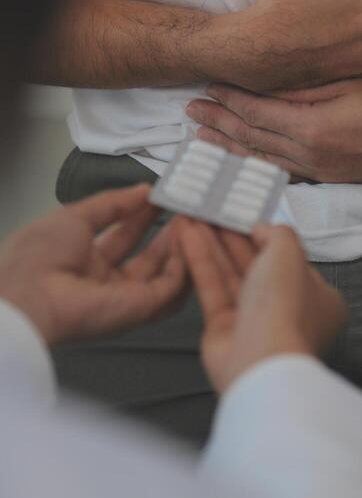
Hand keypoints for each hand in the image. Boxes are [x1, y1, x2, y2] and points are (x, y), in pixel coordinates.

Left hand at [0, 184, 185, 345]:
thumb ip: (112, 203)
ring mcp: (125, 297)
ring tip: (195, 220)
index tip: (163, 196)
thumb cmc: (42, 253)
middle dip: (168, 231)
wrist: (31, 294)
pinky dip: (184, 264)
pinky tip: (191, 239)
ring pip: (163, 272)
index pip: (124, 235)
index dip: (143, 215)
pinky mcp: (141, 308)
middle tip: (187, 207)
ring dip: (180, 246)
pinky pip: (170, 287)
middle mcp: (106, 280)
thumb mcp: (75, 216)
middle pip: (147, 256)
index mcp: (84, 259)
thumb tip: (143, 189)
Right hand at [177, 221, 345, 393]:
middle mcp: (287, 310)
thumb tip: (260, 228)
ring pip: (231, 275)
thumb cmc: (285, 305)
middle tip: (212, 211)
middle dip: (234, 237)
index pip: (291, 261)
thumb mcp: (289, 253)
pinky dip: (201, 262)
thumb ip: (276, 233)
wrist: (259, 359)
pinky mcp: (224, 329)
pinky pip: (213, 288)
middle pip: (257, 265)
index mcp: (317, 298)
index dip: (267, 237)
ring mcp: (254, 321)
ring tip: (193, 216)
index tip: (245, 216)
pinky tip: (187, 236)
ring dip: (213, 244)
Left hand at [187, 77, 361, 182]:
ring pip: (260, 161)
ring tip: (201, 141)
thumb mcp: (349, 84)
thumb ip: (305, 90)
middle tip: (190, 113)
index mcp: (313, 130)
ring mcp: (317, 172)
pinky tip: (239, 164)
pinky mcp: (325, 179)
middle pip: (252, 139)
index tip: (208, 87)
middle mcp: (309, 157)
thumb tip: (264, 87)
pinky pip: (280, 174)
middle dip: (218, 125)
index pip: (258, 114)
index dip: (230, 100)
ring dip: (228, 149)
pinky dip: (255, 167)